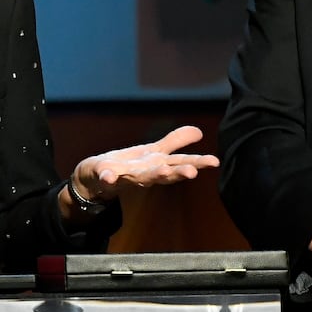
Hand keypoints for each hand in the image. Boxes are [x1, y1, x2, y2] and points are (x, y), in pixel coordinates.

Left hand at [72, 125, 220, 202]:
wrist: (97, 179)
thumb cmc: (129, 166)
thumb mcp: (153, 152)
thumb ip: (175, 142)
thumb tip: (200, 131)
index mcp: (157, 165)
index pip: (180, 163)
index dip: (197, 162)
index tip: (214, 162)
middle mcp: (145, 174)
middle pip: (164, 173)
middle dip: (177, 172)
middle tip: (192, 172)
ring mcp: (125, 176)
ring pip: (140, 177)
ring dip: (152, 175)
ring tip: (162, 171)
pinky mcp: (105, 176)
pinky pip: (106, 177)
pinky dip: (108, 177)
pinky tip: (109, 177)